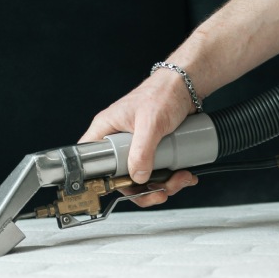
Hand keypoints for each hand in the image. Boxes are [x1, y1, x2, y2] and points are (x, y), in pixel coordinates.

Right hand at [80, 70, 199, 206]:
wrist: (187, 86)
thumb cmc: (163, 92)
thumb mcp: (151, 122)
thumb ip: (142, 150)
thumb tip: (138, 176)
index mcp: (107, 130)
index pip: (91, 161)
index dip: (104, 181)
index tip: (125, 189)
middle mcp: (118, 140)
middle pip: (121, 178)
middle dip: (145, 189)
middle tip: (161, 191)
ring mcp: (136, 146)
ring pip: (142, 178)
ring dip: (163, 185)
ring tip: (180, 179)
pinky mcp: (152, 149)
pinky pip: (156, 172)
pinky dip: (171, 178)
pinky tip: (184, 174)